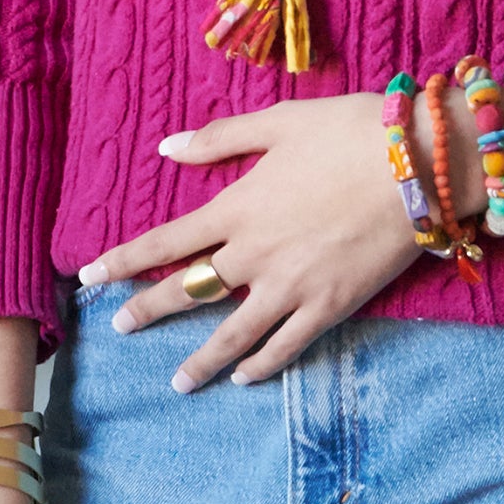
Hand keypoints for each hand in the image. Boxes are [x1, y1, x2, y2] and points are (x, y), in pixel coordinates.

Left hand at [75, 91, 424, 391]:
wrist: (415, 163)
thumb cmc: (348, 131)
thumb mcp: (279, 121)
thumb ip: (220, 138)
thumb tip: (166, 148)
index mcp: (238, 207)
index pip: (166, 241)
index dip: (125, 261)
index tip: (89, 276)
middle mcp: (255, 253)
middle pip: (190, 290)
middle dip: (150, 311)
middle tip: (121, 330)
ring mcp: (291, 286)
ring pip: (233, 333)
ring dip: (201, 360)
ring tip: (177, 382)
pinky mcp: (329, 306)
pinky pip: (286, 346)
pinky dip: (261, 365)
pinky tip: (245, 376)